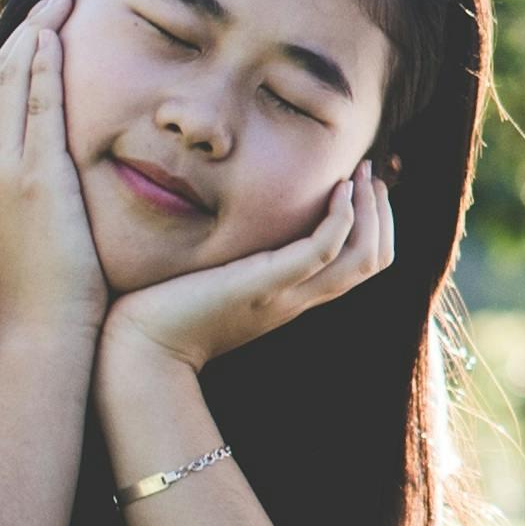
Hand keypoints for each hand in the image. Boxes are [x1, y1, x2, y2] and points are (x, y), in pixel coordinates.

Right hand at [0, 0, 108, 335]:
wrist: (41, 324)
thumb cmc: (43, 281)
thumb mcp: (21, 219)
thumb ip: (25, 179)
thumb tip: (43, 154)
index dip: (17, 51)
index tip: (41, 22)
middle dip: (29, 31)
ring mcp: (1, 168)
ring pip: (14, 82)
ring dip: (38, 35)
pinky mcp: (31, 176)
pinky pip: (36, 105)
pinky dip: (44, 66)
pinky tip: (56, 35)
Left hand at [105, 162, 402, 373]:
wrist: (142, 352)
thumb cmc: (166, 316)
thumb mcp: (217, 285)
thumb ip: (238, 264)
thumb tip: (234, 233)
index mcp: (293, 299)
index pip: (361, 266)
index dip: (376, 225)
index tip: (363, 188)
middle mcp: (299, 299)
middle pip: (374, 260)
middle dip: (382, 212)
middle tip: (371, 173)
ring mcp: (286, 294)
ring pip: (361, 256)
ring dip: (370, 208)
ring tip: (360, 174)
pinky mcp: (264, 285)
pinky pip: (321, 250)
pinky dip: (340, 217)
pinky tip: (334, 189)